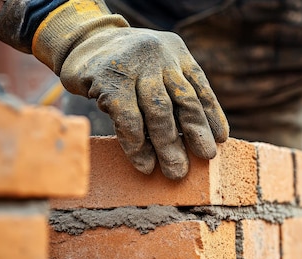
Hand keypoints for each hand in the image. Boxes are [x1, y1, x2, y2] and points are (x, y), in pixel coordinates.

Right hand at [31, 1, 228, 179]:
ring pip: (159, 112)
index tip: (220, 140)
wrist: (81, 42)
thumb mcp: (155, 66)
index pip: (200, 87)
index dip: (212, 115)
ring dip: (169, 146)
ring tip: (176, 172)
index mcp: (176, 52)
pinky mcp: (108, 81)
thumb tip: (198, 136)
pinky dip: (138, 146)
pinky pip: (129, 120)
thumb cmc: (126, 64)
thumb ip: (174, 88)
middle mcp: (159, 55)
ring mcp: (133, 65)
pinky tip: (145, 164)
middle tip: (205, 159)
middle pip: (184, 99)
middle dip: (196, 133)